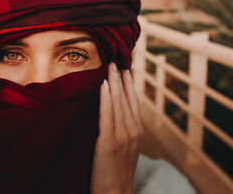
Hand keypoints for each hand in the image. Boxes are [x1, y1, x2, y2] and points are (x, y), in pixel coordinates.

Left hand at [90, 63, 142, 193]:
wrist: (115, 193)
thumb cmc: (115, 171)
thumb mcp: (123, 147)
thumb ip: (120, 129)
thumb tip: (110, 112)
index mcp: (136, 130)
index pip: (133, 101)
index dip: (129, 84)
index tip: (126, 68)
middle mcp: (133, 130)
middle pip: (128, 98)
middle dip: (123, 78)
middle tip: (118, 59)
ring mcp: (123, 135)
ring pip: (119, 102)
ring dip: (114, 82)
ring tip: (111, 65)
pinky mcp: (110, 142)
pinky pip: (108, 115)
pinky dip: (106, 98)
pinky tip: (103, 85)